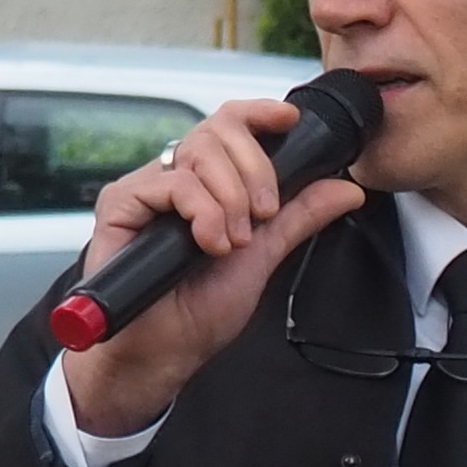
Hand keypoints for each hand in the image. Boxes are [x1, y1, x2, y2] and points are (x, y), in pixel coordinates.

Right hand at [62, 98, 364, 434]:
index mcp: (208, 185)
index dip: (260, 114)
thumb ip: (298, 217)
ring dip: (230, 198)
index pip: (231, 126)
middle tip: (262, 217)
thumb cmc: (198, 311)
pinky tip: (209, 244)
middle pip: (219, 131)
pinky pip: (172, 182)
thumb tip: (346, 189)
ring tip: (232, 243)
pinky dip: (202, 212)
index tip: (289, 119)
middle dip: (254, 171)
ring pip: (199, 152)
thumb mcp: (263, 257)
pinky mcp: (120, 202)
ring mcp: (147, 188)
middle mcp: (176, 179)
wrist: (162, 353)